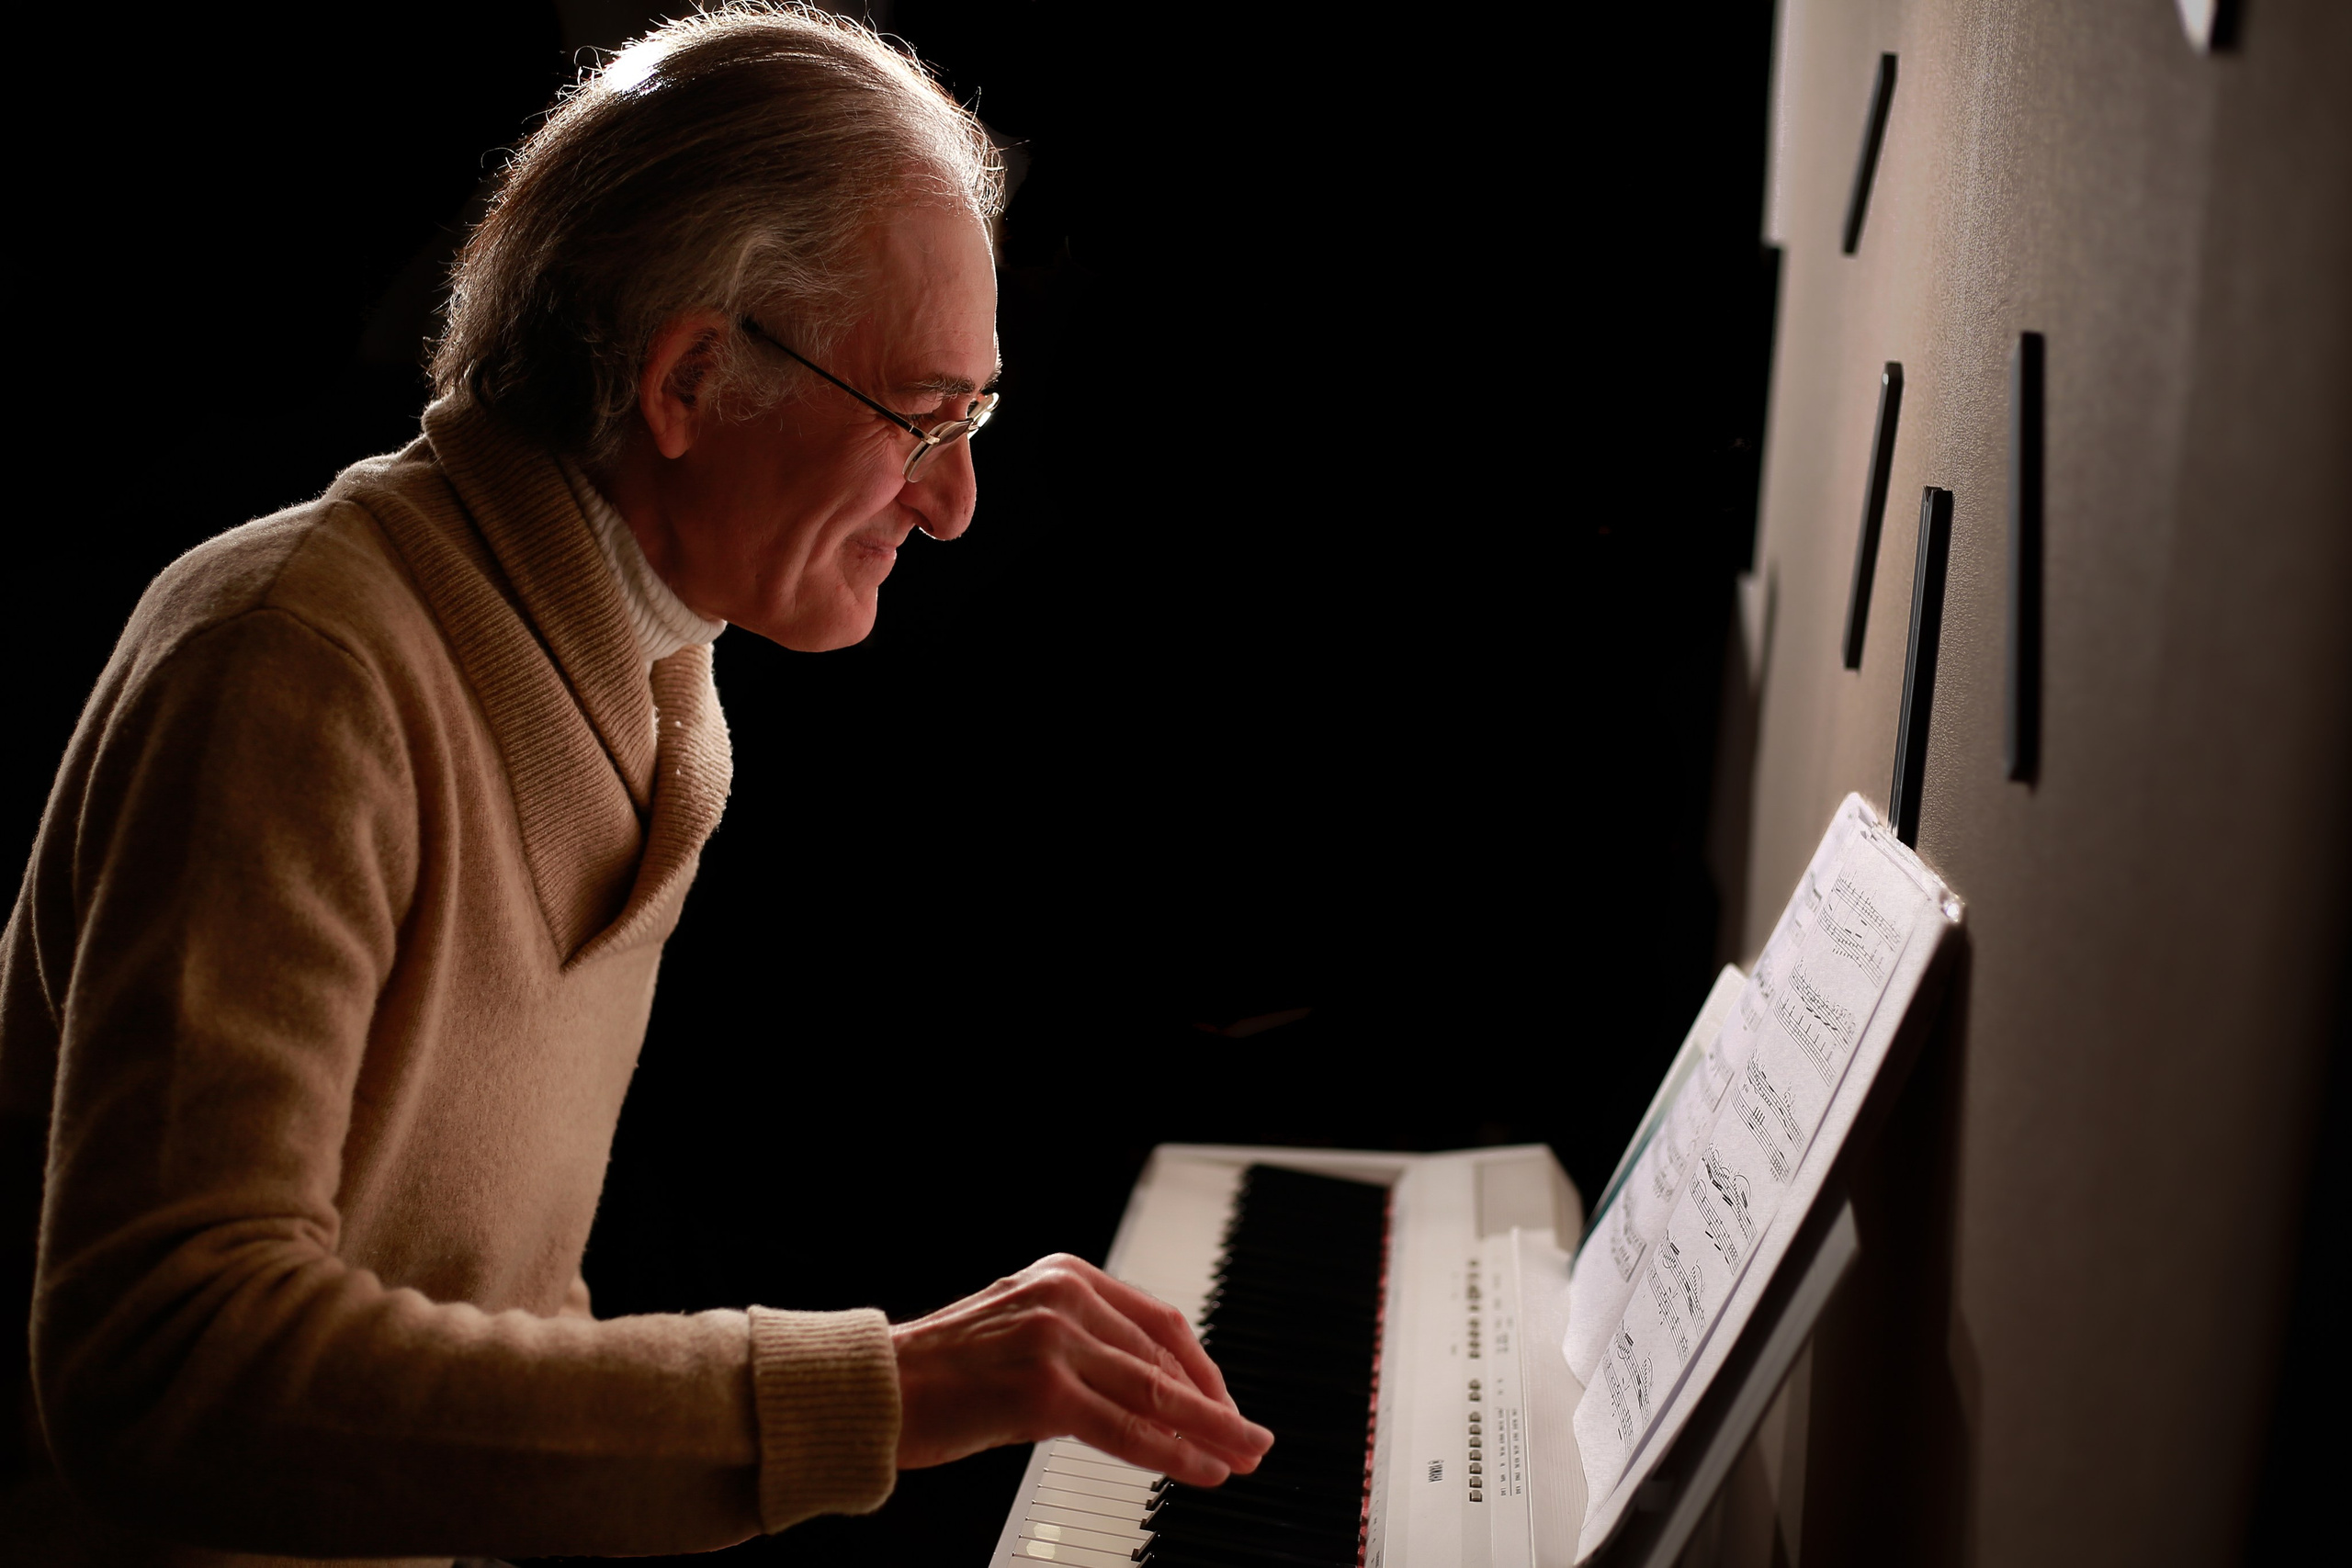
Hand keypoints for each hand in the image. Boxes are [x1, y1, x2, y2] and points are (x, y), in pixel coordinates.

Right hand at [890, 1253, 1274, 1486]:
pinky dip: (1174, 1452)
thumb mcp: (1019, 1335)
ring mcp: (1054, 1340)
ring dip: (1210, 1430)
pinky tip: (1203, 1469)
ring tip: (1243, 1455)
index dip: (1200, 1368)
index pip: (1156, 1320)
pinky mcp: (1042, 1389)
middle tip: (1251, 1436)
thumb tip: (1147, 1389)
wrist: (870, 1389)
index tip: (1223, 1402)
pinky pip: (1126, 1428)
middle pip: (1165, 1355)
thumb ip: (1079, 1346)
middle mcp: (1063, 1296)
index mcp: (1062, 1273)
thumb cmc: (936, 1374)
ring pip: (1155, 1392)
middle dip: (1215, 1402)